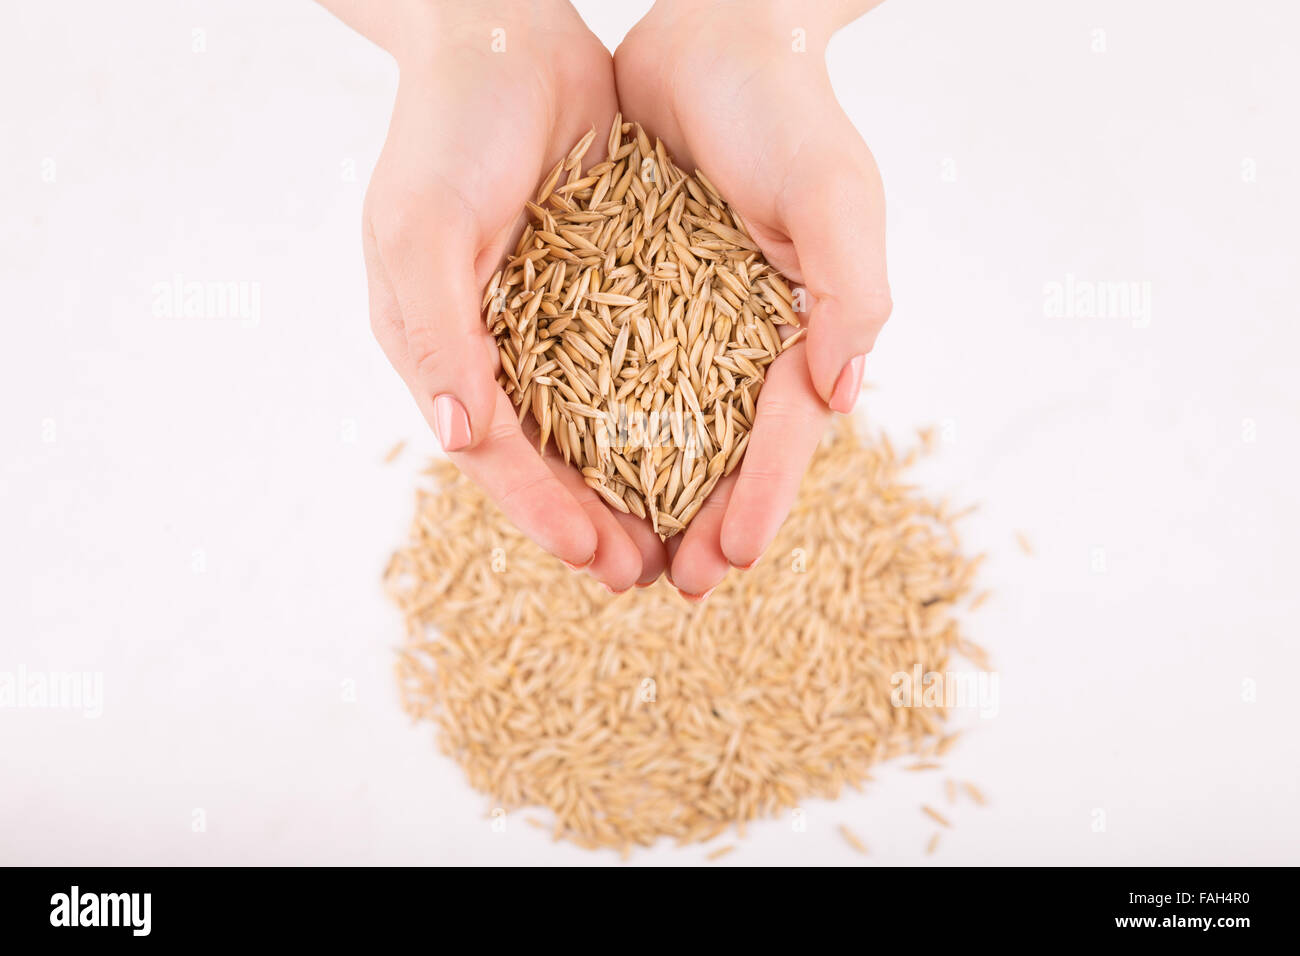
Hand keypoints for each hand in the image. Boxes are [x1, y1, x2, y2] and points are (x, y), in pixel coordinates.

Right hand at [332, 0, 666, 590]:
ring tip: (681, 538)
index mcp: (438, 345)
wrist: (503, 37)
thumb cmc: (445, 130)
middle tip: (646, 575)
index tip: (595, 559)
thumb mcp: (423, 228)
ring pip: (597, 424)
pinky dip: (665, 411)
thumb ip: (436, 332)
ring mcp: (551, 320)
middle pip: (548, 455)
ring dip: (635, 482)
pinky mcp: (604, 287)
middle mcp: (495, 346)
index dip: (540, 510)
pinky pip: (637, 364)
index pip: (494, 450)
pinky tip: (707, 449)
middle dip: (593, 517)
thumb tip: (459, 437)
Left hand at [614, 0, 891, 596]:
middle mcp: (748, 334)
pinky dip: (600, 425)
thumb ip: (850, 289)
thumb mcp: (833, 190)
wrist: (715, 32)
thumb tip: (840, 394)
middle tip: (675, 588)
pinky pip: (615, 373)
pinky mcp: (637, 291)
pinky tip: (572, 469)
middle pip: (727, 448)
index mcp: (804, 325)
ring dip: (649, 496)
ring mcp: (691, 319)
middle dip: (704, 521)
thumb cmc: (785, 110)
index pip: (785, 432)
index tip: (729, 562)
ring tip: (619, 554)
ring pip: (668, 427)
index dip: (763, 499)